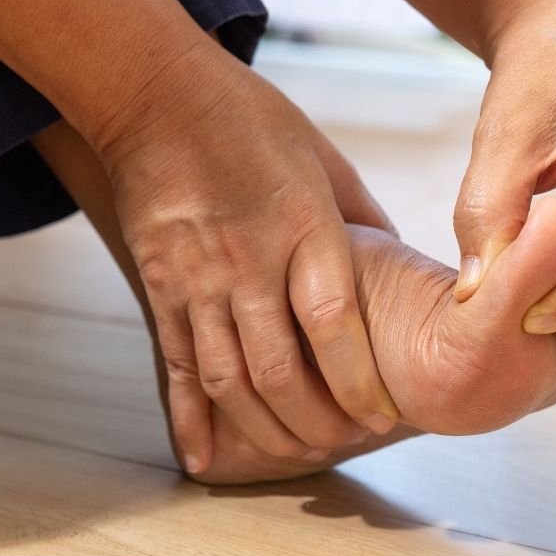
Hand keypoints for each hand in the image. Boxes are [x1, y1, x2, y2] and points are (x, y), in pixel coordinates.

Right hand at [97, 43, 399, 473]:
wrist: (156, 95)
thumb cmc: (253, 120)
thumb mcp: (324, 159)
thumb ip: (362, 220)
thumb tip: (399, 266)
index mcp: (302, 225)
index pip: (333, 324)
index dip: (358, 382)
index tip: (382, 418)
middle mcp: (249, 260)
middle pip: (279, 369)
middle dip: (317, 422)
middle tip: (345, 445)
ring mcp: (197, 279)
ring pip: (228, 379)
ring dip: (264, 431)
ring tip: (296, 456)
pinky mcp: (160, 288)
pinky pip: (176, 366)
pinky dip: (190, 420)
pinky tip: (206, 460)